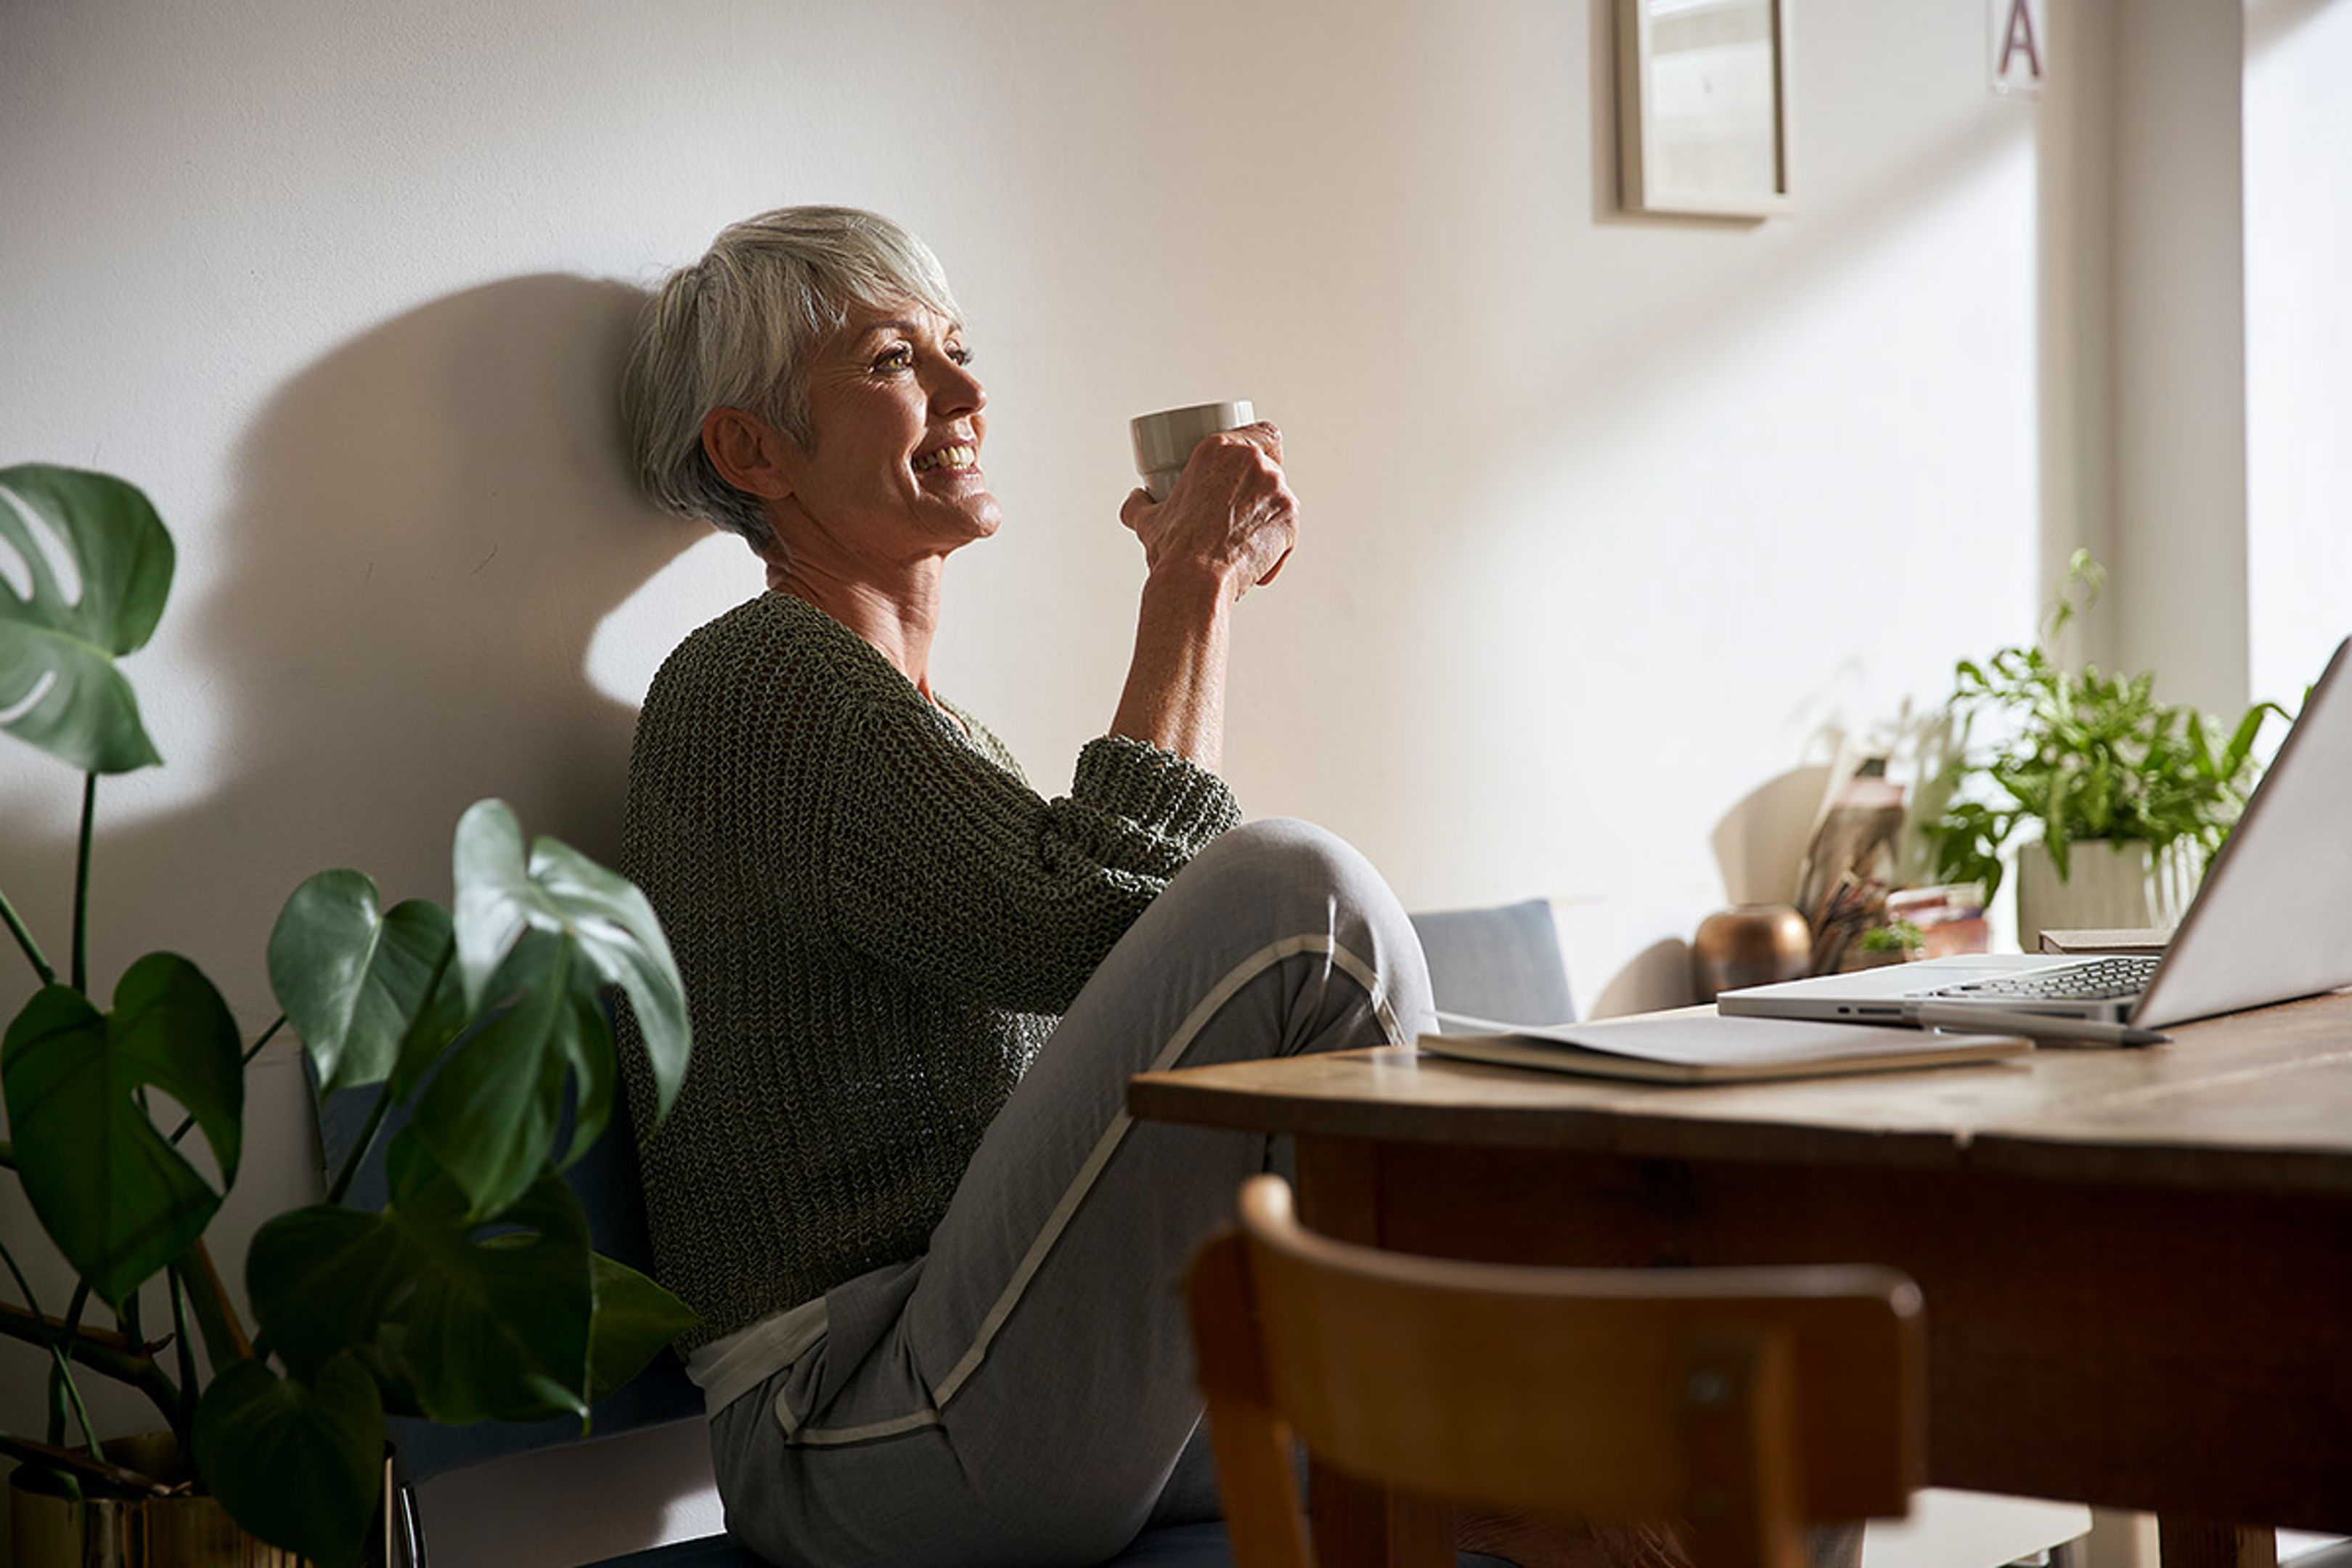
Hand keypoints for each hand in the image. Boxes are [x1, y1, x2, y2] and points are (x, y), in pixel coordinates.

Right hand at [1119, 422, 1296, 599]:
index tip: (1253, 464)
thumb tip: (1135, 500)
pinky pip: (1288, 526)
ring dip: (1267, 515)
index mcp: (1217, 449)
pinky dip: (1276, 544)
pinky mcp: (1290, 516)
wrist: (1196, 580)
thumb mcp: (1147, 521)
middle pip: (1273, 462)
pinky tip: (1255, 561)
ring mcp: (1276, 487)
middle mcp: (1252, 460)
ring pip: (1281, 495)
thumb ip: (1139, 504)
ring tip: (1243, 542)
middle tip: (1243, 509)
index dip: (1262, 446)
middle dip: (1261, 486)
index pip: (1261, 431)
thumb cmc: (1173, 550)